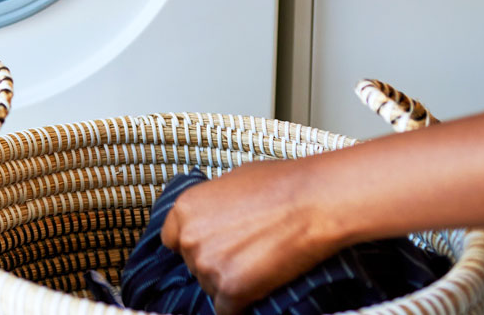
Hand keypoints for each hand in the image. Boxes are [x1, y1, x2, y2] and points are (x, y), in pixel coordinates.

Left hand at [161, 160, 342, 314]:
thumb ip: (212, 205)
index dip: (194, 244)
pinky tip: (257, 293)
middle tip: (244, 255)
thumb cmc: (280, 184)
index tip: (211, 246)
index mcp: (185, 208)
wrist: (312, 201)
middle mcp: (189, 238)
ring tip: (258, 266)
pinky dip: (241, 306)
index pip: (171, 239)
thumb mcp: (231, 181)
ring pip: (210, 287)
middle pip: (193, 264)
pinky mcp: (231, 290)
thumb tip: (214, 218)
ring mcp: (207, 266)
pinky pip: (227, 310)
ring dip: (229, 284)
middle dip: (214, 263)